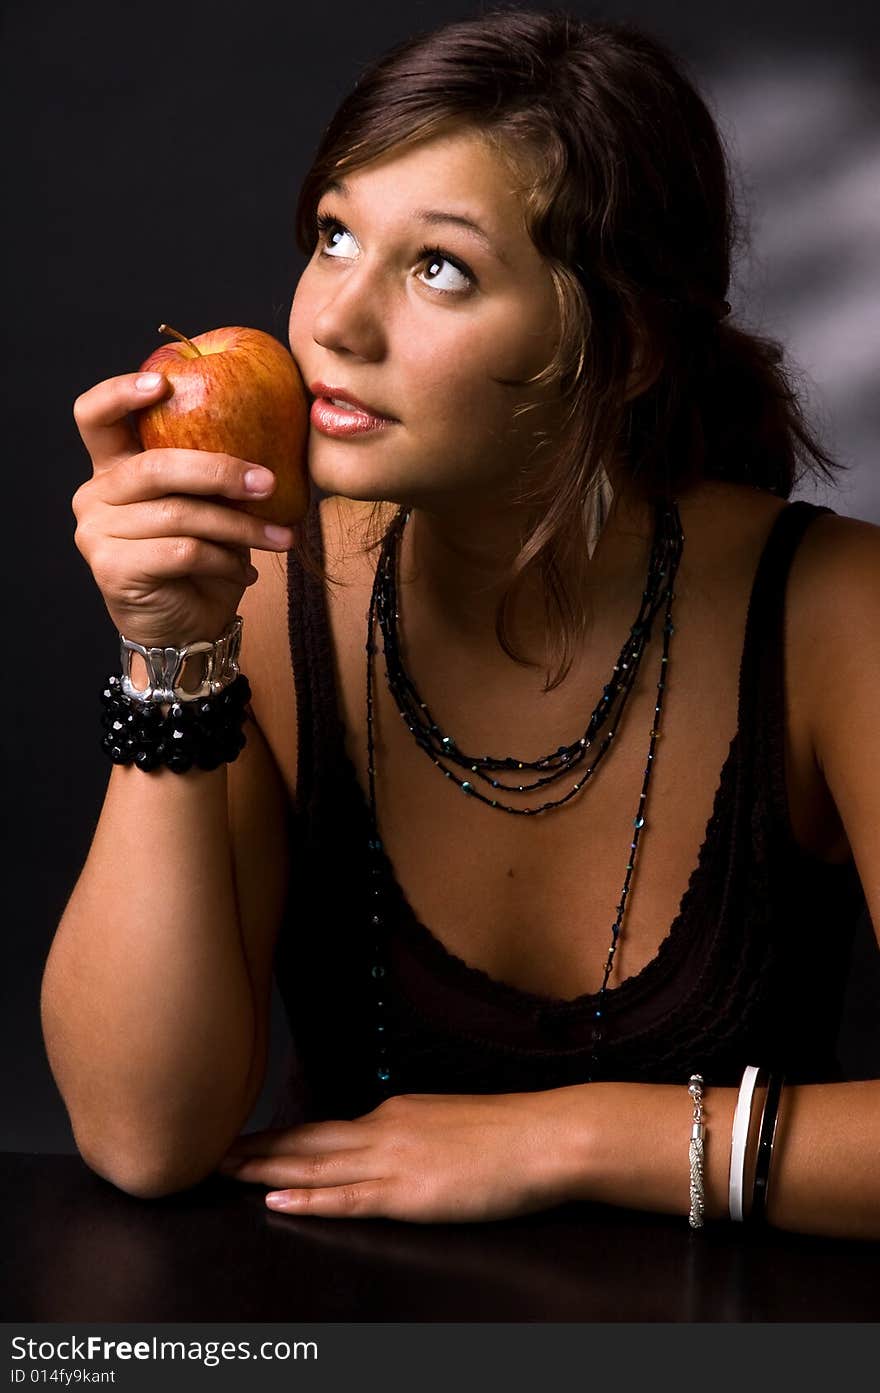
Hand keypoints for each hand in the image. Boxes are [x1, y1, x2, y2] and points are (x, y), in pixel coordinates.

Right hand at [71, 372, 293, 647]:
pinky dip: (224, 560)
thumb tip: (273, 423)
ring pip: (178, 514)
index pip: (95, 416)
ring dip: (239, 527)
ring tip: (279, 539)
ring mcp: (96, 533)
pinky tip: (246, 572)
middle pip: (155, 466)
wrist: (187, 630)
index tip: (165, 382)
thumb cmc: (203, 562)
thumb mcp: (211, 506)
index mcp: (114, 468)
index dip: (121, 392)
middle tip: (267, 482)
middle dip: (219, 471)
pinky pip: (181, 551)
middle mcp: (95, 494)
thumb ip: (215, 468)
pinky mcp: (111, 569)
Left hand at [217, 1091, 577, 1222]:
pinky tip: (277, 1203)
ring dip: (266, 1170)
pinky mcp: (408, 1192)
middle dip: (258, 1149)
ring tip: (226, 1172)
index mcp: (394, 1112)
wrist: (546, 1135)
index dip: (283, 1138)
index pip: (326, 1129)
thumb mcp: (450, 1121)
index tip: (248, 1140)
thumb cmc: (511, 1134)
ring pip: (314, 1166)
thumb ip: (416, 1133)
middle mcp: (384, 1128)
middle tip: (214, 1152)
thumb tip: (396, 1142)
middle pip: (307, 1142)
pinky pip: (347, 1198)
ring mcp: (393, 1159)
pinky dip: (308, 1201)